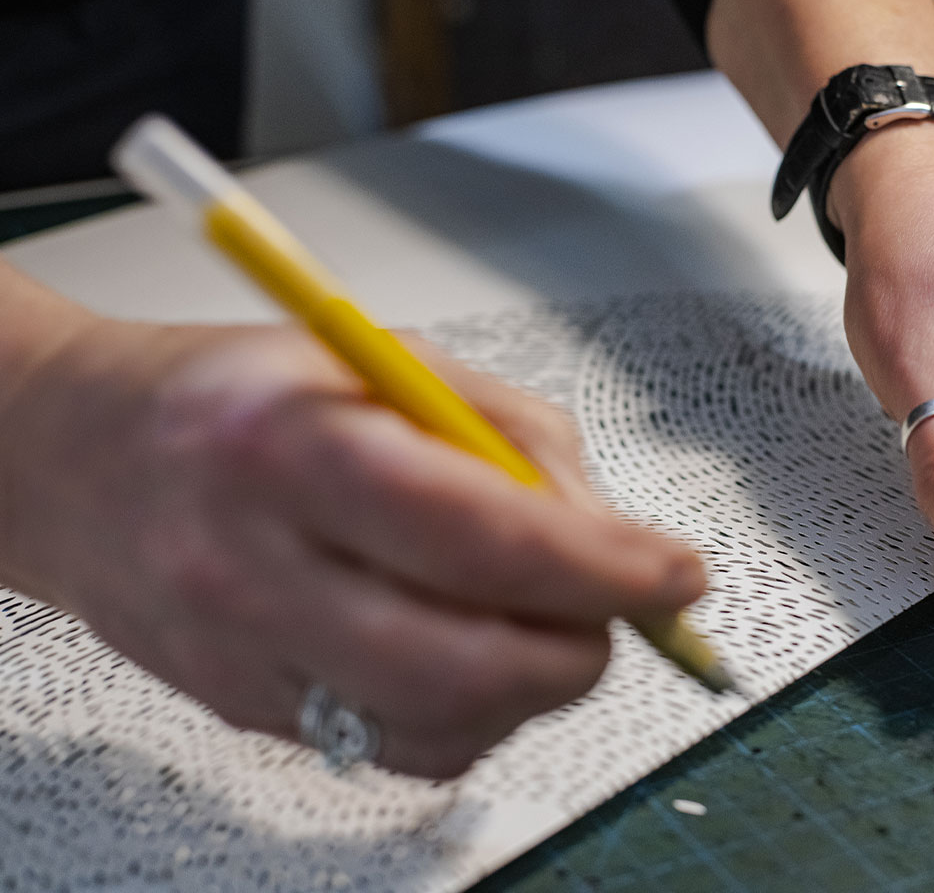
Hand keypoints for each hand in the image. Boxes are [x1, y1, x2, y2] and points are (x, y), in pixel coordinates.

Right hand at [0, 317, 702, 777]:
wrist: (81, 457)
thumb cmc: (239, 396)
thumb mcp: (388, 362)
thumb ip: (512, 439)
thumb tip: (611, 532)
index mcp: (295, 447)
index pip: (480, 535)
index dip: (604, 567)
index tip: (674, 571)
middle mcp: (256, 565)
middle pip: (465, 664)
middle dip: (583, 649)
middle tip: (623, 608)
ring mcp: (244, 654)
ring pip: (440, 727)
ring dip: (534, 686)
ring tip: (543, 617)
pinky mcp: (248, 711)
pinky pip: (400, 752)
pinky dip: (474, 717)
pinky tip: (473, 651)